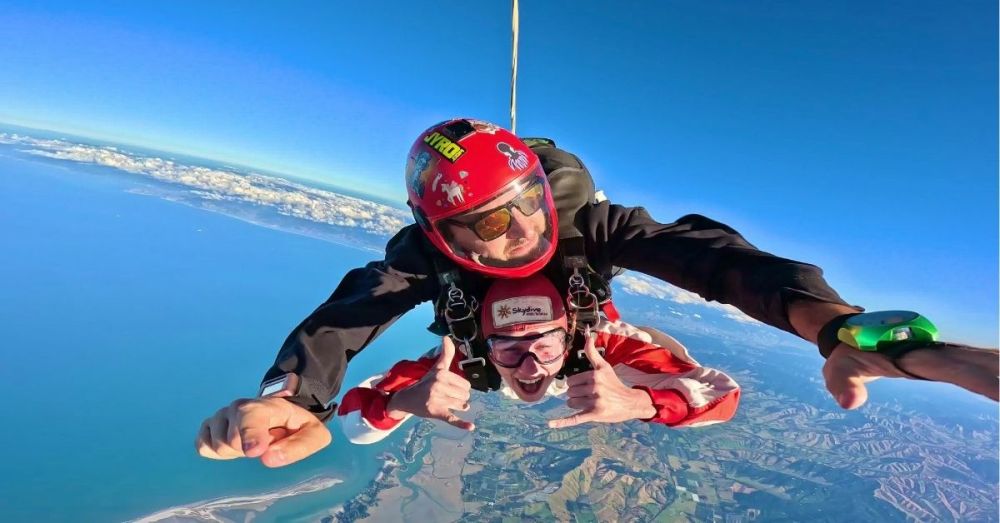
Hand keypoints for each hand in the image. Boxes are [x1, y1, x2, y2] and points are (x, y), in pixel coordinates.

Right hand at [195, 397, 330, 467]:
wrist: (281, 412)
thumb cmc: (296, 426)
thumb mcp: (313, 435)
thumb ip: (298, 447)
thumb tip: (269, 458)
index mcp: (267, 406)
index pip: (251, 417)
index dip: (250, 435)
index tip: (254, 451)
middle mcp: (239, 406)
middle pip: (231, 439)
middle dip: (248, 450)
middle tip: (264, 444)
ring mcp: (222, 414)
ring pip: (216, 444)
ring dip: (234, 452)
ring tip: (250, 443)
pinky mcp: (209, 425)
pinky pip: (202, 446)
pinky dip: (217, 452)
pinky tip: (234, 446)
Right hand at [385, 336, 474, 430]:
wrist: (408, 399)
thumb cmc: (426, 382)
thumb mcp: (436, 368)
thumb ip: (445, 353)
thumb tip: (446, 336)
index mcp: (442, 374)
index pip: (466, 385)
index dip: (461, 388)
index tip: (451, 388)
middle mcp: (439, 386)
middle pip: (465, 396)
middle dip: (460, 398)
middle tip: (448, 396)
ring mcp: (438, 400)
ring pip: (462, 405)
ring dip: (458, 407)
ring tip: (448, 404)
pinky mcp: (436, 413)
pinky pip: (452, 419)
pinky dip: (461, 424)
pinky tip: (471, 427)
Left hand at [548, 333, 656, 427]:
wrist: (630, 402)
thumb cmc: (614, 383)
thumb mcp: (604, 366)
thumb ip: (592, 352)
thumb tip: (587, 334)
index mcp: (594, 375)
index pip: (571, 381)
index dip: (576, 384)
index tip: (586, 386)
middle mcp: (595, 387)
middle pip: (569, 392)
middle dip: (576, 394)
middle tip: (589, 395)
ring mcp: (594, 402)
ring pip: (571, 403)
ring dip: (577, 404)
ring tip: (589, 403)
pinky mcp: (594, 414)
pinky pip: (574, 418)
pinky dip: (562, 422)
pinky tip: (550, 424)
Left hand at [823, 342, 998, 409]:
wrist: (854, 333)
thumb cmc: (850, 352)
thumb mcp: (839, 368)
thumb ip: (843, 383)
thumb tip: (848, 402)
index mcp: (924, 357)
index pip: (962, 371)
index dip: (988, 381)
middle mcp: (946, 355)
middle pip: (991, 366)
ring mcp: (955, 358)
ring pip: (995, 364)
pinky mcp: (959, 363)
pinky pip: (991, 368)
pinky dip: (998, 376)